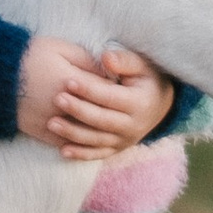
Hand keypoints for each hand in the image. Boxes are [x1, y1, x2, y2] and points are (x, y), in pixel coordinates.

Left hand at [16, 36, 175, 160]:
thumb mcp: (141, 65)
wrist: (161, 104)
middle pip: (101, 120)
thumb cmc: (146, 78)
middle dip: (77, 110)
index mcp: (140, 103)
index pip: (110, 97)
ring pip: (96, 140)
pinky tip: (62, 150)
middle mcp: (133, 125)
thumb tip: (105, 58)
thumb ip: (124, 60)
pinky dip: (81, 154)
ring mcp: (125, 140)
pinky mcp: (118, 149)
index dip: (89, 89)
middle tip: (56, 99)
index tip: (69, 80)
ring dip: (73, 133)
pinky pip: (98, 154)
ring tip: (51, 123)